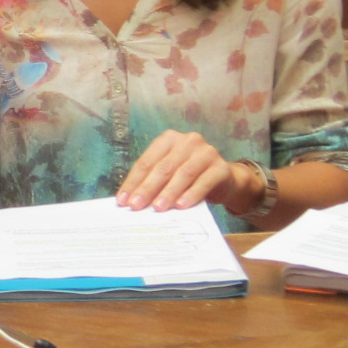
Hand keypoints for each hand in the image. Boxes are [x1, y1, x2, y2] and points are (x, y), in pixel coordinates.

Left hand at [116, 130, 260, 212]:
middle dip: (147, 188)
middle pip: (163, 167)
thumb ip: (153, 183)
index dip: (133, 182)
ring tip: (157, 208)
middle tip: (136, 206)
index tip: (123, 200)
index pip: (147, 161)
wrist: (224, 180)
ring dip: (168, 192)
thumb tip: (132, 201)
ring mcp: (206, 152)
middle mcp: (188, 141)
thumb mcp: (169, 176)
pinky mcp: (221, 167)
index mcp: (169, 140)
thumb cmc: (190, 178)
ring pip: (183, 173)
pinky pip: (204, 182)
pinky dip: (191, 194)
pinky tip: (181, 206)